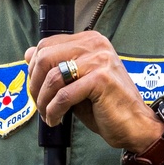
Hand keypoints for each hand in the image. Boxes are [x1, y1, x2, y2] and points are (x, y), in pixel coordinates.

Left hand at [25, 32, 163, 152]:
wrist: (135, 124)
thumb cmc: (106, 105)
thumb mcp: (76, 82)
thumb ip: (55, 66)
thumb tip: (28, 53)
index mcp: (90, 40)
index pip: (47, 44)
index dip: (33, 68)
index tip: (35, 88)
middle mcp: (95, 45)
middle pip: (45, 58)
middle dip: (35, 85)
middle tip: (39, 104)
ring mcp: (99, 60)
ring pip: (53, 77)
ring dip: (44, 101)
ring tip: (48, 115)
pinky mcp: (101, 79)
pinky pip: (64, 95)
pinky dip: (54, 111)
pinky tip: (56, 120)